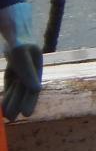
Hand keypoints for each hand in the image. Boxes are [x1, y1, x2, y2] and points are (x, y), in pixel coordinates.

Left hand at [0, 1, 41, 120]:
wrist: (14, 32)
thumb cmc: (19, 41)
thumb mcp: (20, 54)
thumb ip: (27, 72)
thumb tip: (37, 89)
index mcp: (36, 70)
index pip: (33, 89)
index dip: (30, 102)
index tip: (26, 114)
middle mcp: (31, 73)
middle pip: (24, 92)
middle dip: (18, 105)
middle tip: (12, 118)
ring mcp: (22, 73)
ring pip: (16, 91)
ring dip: (11, 102)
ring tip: (6, 116)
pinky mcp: (14, 72)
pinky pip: (10, 86)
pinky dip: (7, 95)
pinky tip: (3, 105)